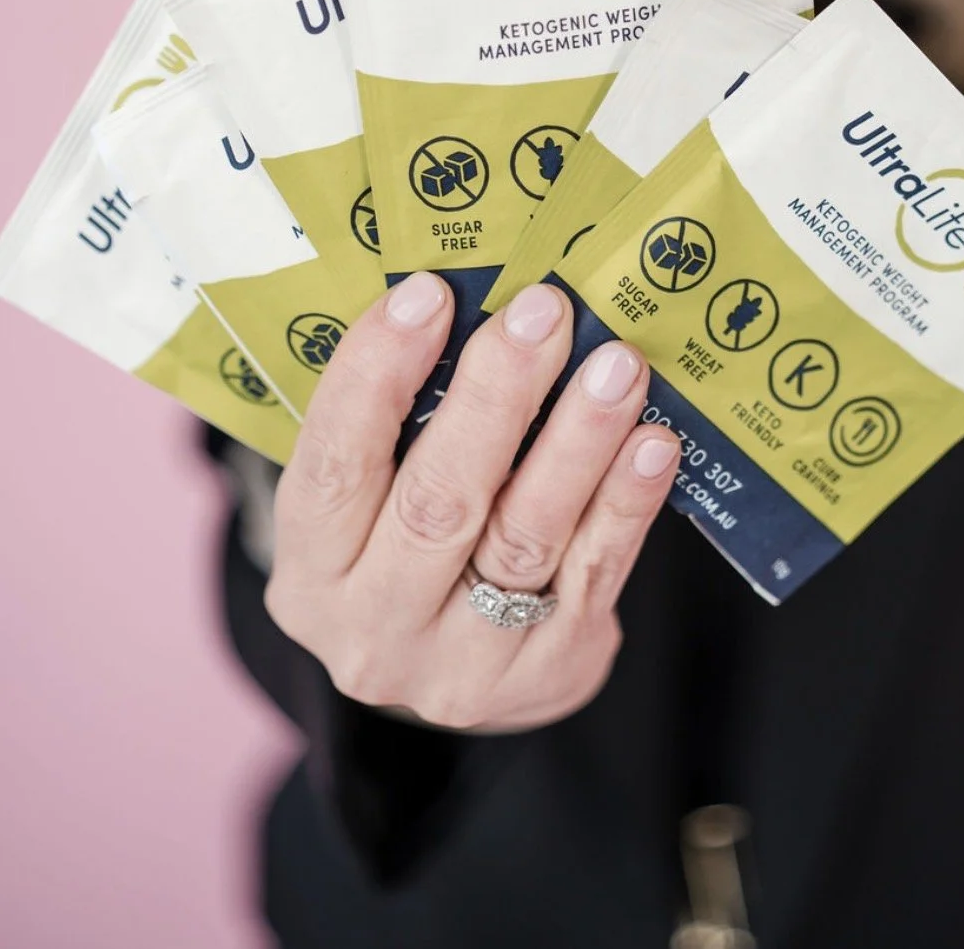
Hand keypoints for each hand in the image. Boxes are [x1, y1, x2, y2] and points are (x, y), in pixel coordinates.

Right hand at [265, 274, 680, 731]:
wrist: (466, 671)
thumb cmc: (409, 537)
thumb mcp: (373, 493)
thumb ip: (401, 418)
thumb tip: (475, 292)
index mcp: (311, 569)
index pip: (334, 464)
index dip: (377, 374)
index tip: (429, 292)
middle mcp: (373, 626)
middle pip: (436, 502)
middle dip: (495, 395)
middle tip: (543, 310)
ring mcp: (462, 663)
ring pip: (523, 536)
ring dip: (577, 440)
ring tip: (618, 364)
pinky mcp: (550, 669)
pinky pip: (593, 572)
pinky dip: (625, 502)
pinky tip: (653, 441)